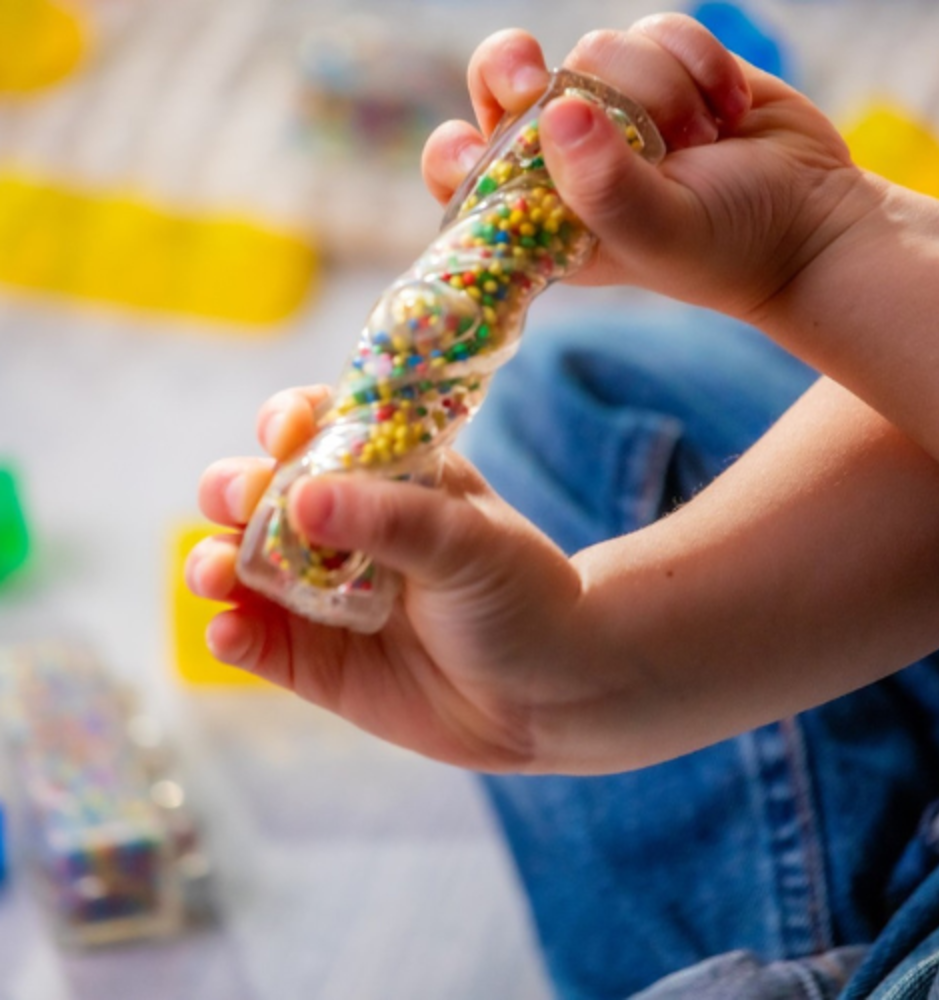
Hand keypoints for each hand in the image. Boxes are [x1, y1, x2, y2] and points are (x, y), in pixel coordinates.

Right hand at [186, 386, 599, 772]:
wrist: (550, 691)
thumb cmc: (520, 595)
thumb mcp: (466, 543)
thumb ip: (391, 519)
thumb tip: (302, 498)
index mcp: (384, 477)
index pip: (318, 430)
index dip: (288, 422)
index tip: (285, 432)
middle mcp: (341, 529)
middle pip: (259, 494)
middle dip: (234, 491)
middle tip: (241, 505)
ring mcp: (319, 594)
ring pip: (241, 565)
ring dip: (212, 561)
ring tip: (216, 572)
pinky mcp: (311, 659)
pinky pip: (254, 640)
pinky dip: (229, 632)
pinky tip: (227, 631)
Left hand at [422, 14, 876, 321]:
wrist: (811, 220)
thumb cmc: (727, 247)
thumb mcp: (662, 233)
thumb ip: (606, 187)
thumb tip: (557, 110)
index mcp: (543, 213)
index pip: (462, 171)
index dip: (455, 150)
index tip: (481, 144)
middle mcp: (567, 158)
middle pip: (500, 81)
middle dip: (515, 68)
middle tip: (536, 79)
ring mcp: (613, 108)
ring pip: (594, 50)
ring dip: (654, 89)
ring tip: (697, 141)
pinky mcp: (662, 68)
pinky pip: (655, 29)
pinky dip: (697, 60)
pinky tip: (728, 109)